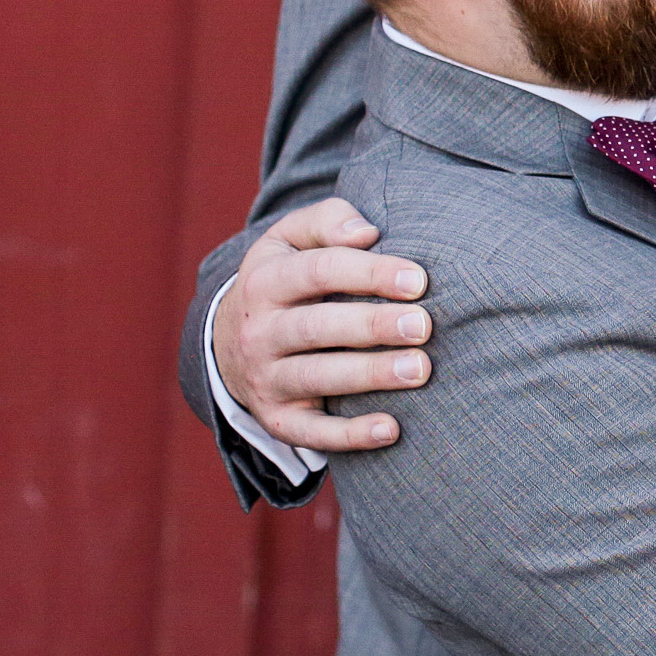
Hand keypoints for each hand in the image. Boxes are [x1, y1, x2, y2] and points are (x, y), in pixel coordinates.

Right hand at [212, 200, 432, 452]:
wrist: (231, 339)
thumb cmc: (290, 276)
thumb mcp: (293, 237)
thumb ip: (328, 219)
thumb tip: (366, 232)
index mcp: (266, 280)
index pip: (318, 271)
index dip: (369, 273)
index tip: (419, 280)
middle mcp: (259, 330)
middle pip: (317, 327)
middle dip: (372, 326)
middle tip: (424, 326)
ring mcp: (265, 377)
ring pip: (316, 377)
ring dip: (369, 375)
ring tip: (420, 369)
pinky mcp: (278, 417)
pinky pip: (309, 432)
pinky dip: (348, 435)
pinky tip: (391, 429)